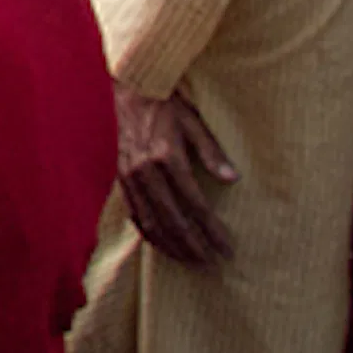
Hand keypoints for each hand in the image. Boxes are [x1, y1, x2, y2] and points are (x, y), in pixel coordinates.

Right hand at [115, 84, 238, 264]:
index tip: (228, 249)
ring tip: (190, 261)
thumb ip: (211, 152)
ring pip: (151, 221)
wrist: (127, 89)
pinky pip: (134, 212)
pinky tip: (163, 244)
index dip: (213, 231)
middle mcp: (145, 170)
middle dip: (194, 245)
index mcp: (167, 157)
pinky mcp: (120, 177)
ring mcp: (129, 175)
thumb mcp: (193, 122)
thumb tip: (232, 179)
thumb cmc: (164, 104)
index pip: (195, 205)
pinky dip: (149, 233)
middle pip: (173, 220)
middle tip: (212, 263)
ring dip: (172, 245)